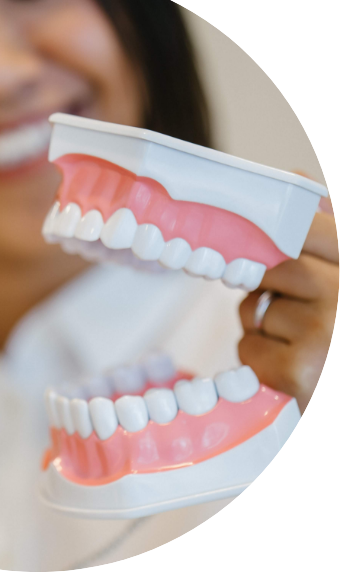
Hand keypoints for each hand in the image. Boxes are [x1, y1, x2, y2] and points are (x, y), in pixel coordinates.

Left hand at [238, 206, 338, 410]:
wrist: (332, 398)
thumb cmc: (327, 333)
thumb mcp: (327, 276)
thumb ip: (319, 229)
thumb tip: (296, 178)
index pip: (312, 223)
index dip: (274, 223)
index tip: (244, 229)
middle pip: (273, 265)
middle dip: (263, 281)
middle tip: (273, 296)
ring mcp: (327, 333)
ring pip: (255, 306)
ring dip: (259, 322)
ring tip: (290, 339)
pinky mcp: (302, 371)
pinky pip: (250, 345)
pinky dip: (256, 355)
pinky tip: (286, 367)